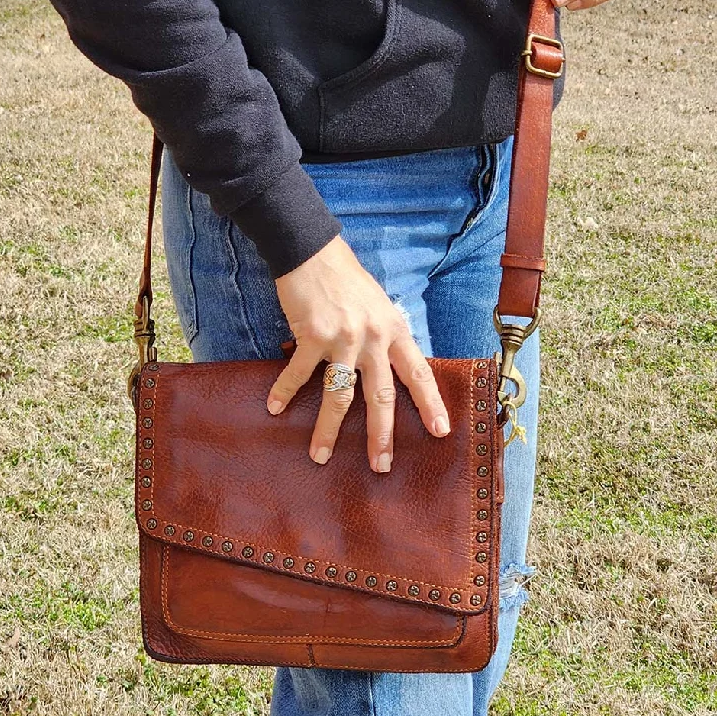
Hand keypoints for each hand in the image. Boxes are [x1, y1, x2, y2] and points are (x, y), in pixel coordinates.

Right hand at [267, 235, 449, 472]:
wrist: (312, 251)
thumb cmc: (346, 279)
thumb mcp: (378, 305)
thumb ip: (384, 337)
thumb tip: (388, 369)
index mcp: (394, 330)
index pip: (419, 373)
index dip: (431, 404)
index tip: (440, 432)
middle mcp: (373, 338)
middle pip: (381, 396)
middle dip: (381, 435)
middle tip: (381, 465)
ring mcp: (343, 338)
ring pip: (339, 395)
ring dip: (328, 429)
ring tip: (320, 456)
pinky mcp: (312, 335)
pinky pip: (299, 373)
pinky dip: (285, 391)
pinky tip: (276, 407)